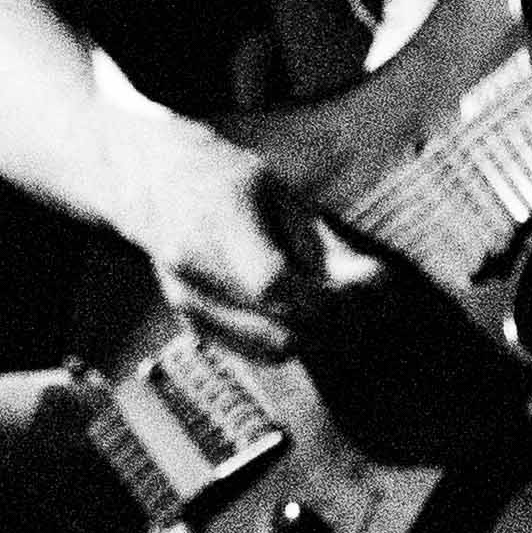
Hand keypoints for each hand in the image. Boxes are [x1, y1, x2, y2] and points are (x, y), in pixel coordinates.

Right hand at [133, 130, 388, 363]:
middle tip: (352, 298)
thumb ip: (326, 246)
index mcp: (215, 224)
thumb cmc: (228, 181)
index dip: (325, 299)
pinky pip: (256, 352)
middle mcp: (191, 272)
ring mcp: (186, 303)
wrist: (151, 184)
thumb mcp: (282, 196)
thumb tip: (380, 285)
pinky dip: (285, 336)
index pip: (274, 286)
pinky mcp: (191, 323)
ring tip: (325, 299)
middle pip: (279, 333)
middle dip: (329, 325)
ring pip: (272, 352)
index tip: (354, 287)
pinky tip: (294, 305)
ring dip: (311, 334)